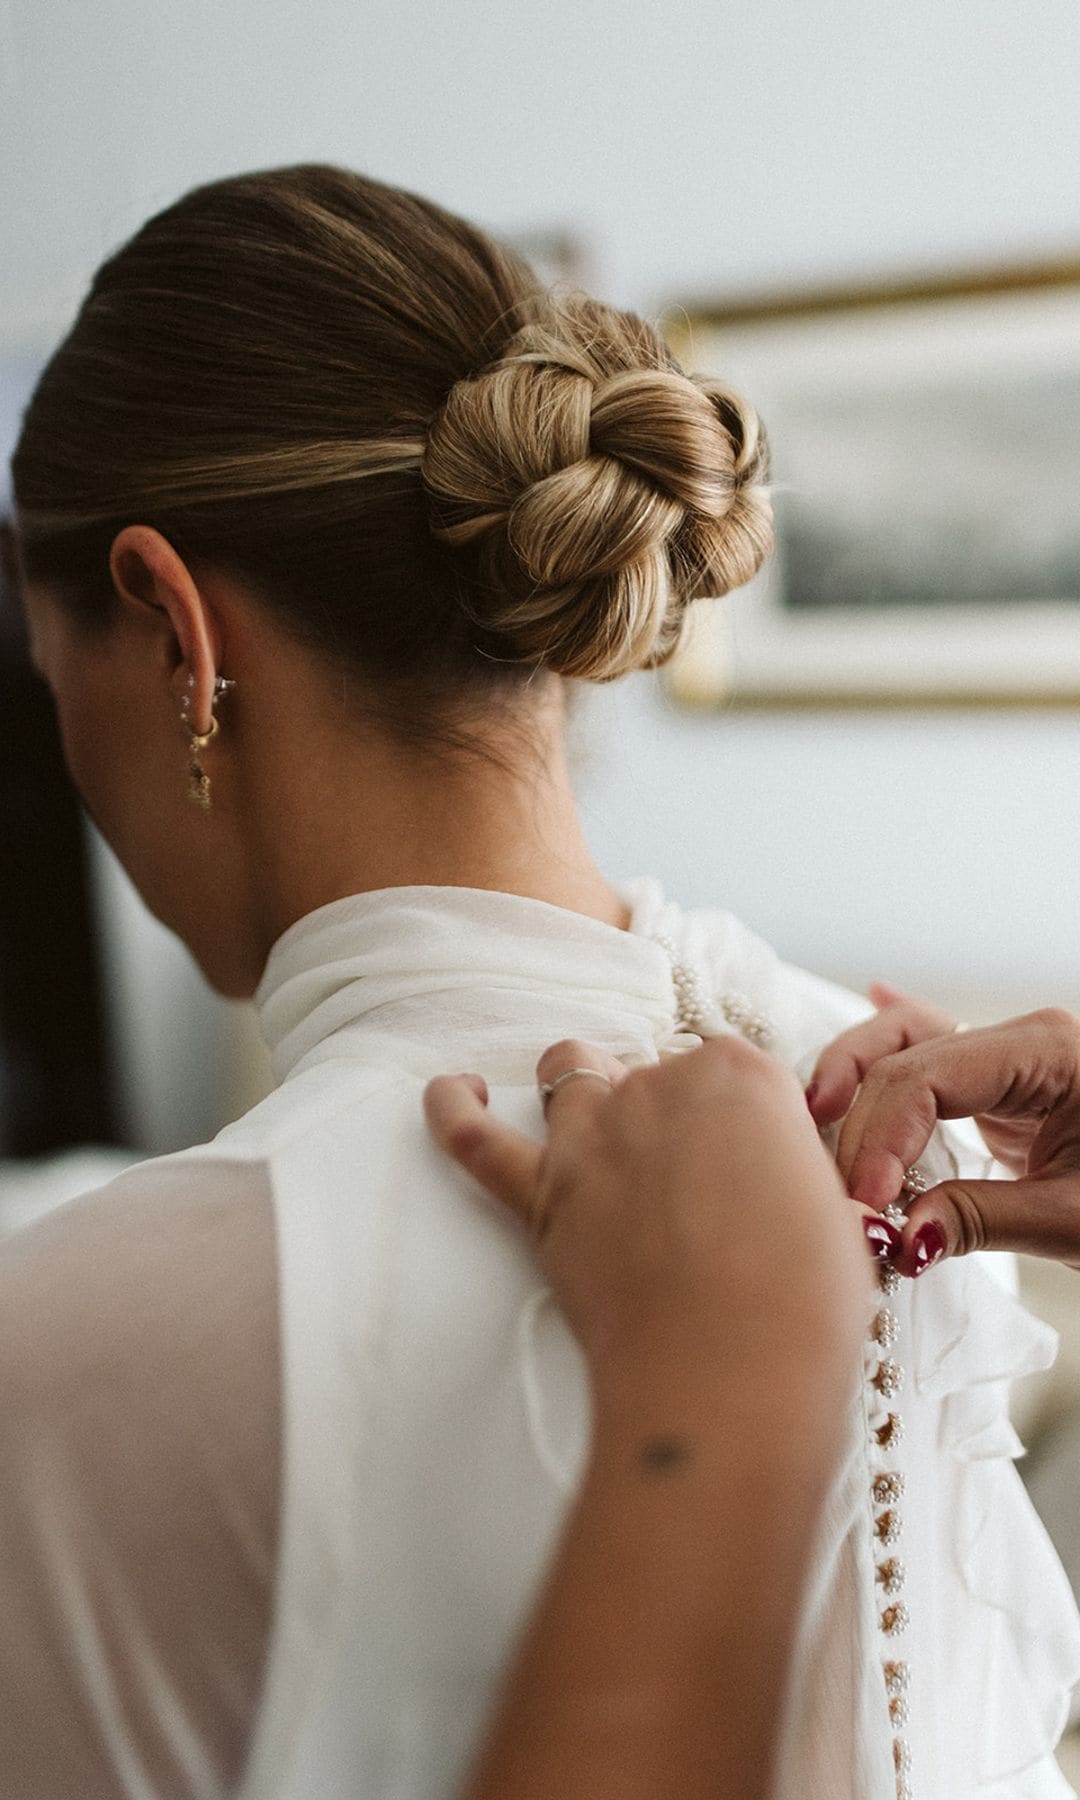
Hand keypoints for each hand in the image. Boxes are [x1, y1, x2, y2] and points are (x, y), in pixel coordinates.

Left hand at [426, 1036, 870, 1408]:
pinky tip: (452, 1090)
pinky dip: (453, 1109)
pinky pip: (474, 1137)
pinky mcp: (541, 1196)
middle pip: (656, 1072)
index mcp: (744, 1077)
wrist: (729, 1376)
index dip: (742, 1119)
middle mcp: (661, 1086)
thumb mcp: (833, 1218)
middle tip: (697, 1186)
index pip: (734, 1068)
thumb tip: (777, 1189)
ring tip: (601, 1127)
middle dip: (673, 1113)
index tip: (755, 1164)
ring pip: (571, 1074)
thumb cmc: (801, 1305)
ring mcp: (593, 1137)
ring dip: (584, 1089)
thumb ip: (792, 1178)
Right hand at [812, 998, 1079, 1273]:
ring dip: (857, 1083)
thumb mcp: (1077, 1221)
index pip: (926, 1077)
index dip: (880, 1139)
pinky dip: (896, 1042)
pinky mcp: (1007, 1089)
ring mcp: (1011, 1059)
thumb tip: (894, 1239)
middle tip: (835, 1197)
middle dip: (858, 1123)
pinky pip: (936, 1052)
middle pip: (902, 1055)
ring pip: (907, 1042)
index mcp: (1046, 1050)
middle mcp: (1021, 1040)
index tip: (862, 1208)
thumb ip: (981, 1221)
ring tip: (813, 1124)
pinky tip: (870, 996)